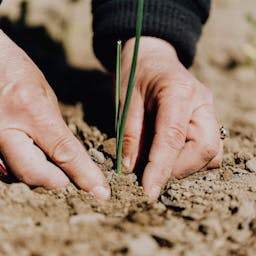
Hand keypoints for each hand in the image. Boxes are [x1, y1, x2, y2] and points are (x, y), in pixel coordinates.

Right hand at [0, 30, 109, 199]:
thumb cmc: (18, 73)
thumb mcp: (46, 97)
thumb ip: (57, 131)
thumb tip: (68, 160)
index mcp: (32, 111)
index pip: (65, 153)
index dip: (85, 175)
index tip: (101, 191)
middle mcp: (6, 131)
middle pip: (37, 175)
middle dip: (60, 180)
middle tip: (71, 175)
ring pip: (21, 176)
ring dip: (41, 174)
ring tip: (50, 159)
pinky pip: (7, 170)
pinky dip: (25, 168)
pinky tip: (33, 155)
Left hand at [121, 37, 221, 200]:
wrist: (153, 58)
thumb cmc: (136, 75)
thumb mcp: (126, 100)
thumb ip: (130, 134)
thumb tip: (132, 168)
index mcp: (179, 92)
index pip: (174, 137)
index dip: (161, 168)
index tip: (148, 191)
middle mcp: (202, 102)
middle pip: (205, 149)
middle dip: (177, 169)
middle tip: (151, 174)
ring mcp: (208, 111)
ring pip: (211, 153)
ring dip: (185, 167)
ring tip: (159, 163)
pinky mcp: (207, 120)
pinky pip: (209, 149)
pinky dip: (190, 160)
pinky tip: (170, 154)